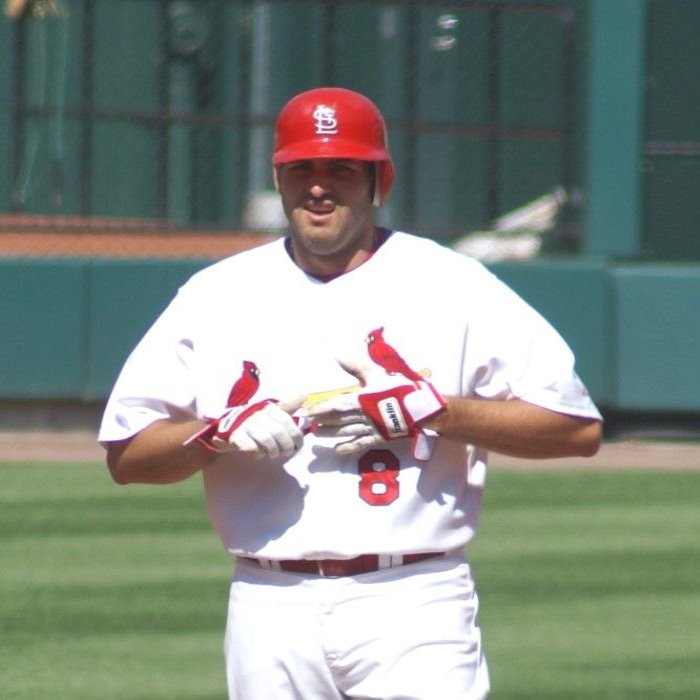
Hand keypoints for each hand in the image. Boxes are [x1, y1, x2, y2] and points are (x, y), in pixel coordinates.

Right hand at [185, 397, 304, 459]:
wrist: (225, 427)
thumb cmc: (253, 422)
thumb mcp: (271, 412)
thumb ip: (287, 407)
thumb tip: (304, 394)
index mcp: (269, 408)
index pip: (287, 422)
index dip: (296, 437)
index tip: (298, 447)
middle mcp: (258, 413)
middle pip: (278, 433)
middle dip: (285, 447)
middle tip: (285, 454)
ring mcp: (246, 424)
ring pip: (266, 441)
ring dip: (272, 452)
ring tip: (272, 455)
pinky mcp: (236, 436)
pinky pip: (251, 447)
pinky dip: (257, 454)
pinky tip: (258, 454)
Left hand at [300, 361, 445, 459]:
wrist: (419, 407)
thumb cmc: (397, 388)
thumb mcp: (376, 374)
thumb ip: (357, 366)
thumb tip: (338, 357)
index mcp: (359, 399)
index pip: (334, 405)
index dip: (318, 409)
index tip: (305, 411)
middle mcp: (361, 415)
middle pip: (337, 419)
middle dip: (321, 421)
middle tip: (306, 424)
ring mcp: (369, 428)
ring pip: (345, 431)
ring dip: (330, 433)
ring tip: (317, 434)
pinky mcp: (378, 437)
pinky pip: (360, 443)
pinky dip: (348, 447)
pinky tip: (337, 450)